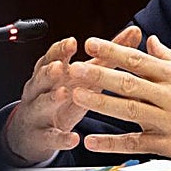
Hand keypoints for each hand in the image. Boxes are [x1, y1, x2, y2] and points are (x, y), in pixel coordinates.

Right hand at [2, 24, 141, 164]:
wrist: (35, 130)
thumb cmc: (64, 93)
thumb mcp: (84, 75)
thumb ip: (107, 55)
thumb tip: (134, 31)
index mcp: (51, 71)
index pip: (53, 56)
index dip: (61, 50)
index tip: (72, 42)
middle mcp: (41, 89)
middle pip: (42, 77)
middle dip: (50, 71)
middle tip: (61, 67)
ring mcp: (39, 112)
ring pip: (42, 104)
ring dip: (52, 99)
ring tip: (64, 94)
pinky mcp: (43, 136)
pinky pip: (51, 136)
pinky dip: (62, 138)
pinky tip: (74, 139)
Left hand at [70, 35, 170, 167]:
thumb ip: (170, 59)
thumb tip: (150, 42)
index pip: (138, 60)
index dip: (113, 51)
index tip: (91, 43)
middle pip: (128, 82)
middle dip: (99, 74)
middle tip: (75, 67)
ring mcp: (170, 121)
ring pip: (128, 110)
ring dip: (100, 102)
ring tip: (76, 95)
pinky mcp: (170, 144)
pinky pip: (136, 143)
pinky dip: (113, 143)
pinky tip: (93, 141)